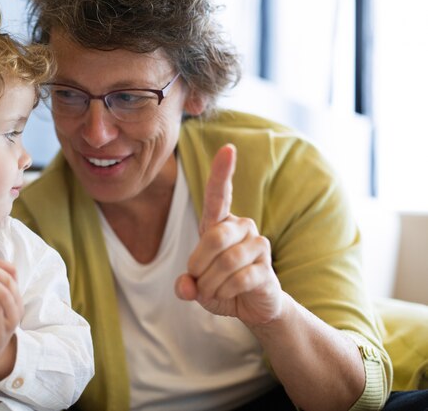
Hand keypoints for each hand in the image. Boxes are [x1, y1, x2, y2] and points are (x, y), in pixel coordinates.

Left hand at [175, 144, 282, 325]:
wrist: (251, 306)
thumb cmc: (221, 286)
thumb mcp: (196, 286)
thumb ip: (186, 284)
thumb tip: (186, 287)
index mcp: (221, 224)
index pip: (219, 195)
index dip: (222, 173)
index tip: (227, 148)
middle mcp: (243, 228)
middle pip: (216, 237)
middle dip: (198, 264)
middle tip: (197, 280)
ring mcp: (258, 247)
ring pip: (227, 260)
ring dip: (211, 283)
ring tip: (212, 291)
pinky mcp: (268, 269)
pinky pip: (241, 278)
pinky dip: (226, 291)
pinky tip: (228, 295)